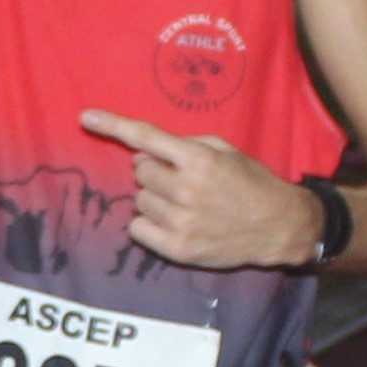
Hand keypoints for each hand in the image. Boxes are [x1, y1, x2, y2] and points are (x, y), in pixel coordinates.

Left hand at [79, 109, 322, 267]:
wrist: (280, 225)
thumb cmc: (251, 183)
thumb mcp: (225, 151)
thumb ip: (184, 146)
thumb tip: (142, 153)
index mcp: (199, 159)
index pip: (146, 138)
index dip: (113, 125)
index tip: (86, 117)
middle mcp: (187, 189)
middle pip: (139, 172)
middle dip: (153, 172)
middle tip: (179, 180)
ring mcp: (181, 221)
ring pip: (139, 201)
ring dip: (154, 199)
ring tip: (184, 204)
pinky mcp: (178, 248)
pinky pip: (137, 229)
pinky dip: (148, 225)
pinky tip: (173, 223)